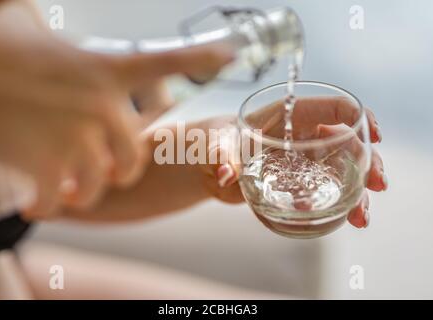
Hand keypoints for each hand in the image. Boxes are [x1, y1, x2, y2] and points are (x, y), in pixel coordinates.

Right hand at [0, 1, 233, 218]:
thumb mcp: (41, 36)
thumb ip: (67, 46)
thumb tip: (53, 24)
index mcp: (106, 70)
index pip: (166, 60)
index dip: (201, 58)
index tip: (230, 54)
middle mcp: (102, 104)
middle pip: (135, 154)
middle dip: (122, 169)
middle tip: (106, 171)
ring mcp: (77, 135)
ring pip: (102, 180)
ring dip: (85, 190)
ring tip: (69, 188)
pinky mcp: (47, 162)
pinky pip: (62, 198)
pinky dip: (49, 205)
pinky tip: (38, 203)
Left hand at [198, 97, 385, 228]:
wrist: (207, 165)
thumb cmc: (214, 142)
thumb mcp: (215, 145)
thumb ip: (220, 155)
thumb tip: (228, 173)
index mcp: (288, 115)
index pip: (331, 107)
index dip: (357, 116)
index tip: (374, 135)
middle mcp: (302, 135)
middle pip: (347, 142)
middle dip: (368, 161)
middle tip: (378, 184)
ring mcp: (304, 160)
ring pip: (342, 169)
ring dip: (357, 191)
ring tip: (361, 217)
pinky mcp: (299, 182)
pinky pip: (326, 190)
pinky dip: (339, 204)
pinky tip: (344, 221)